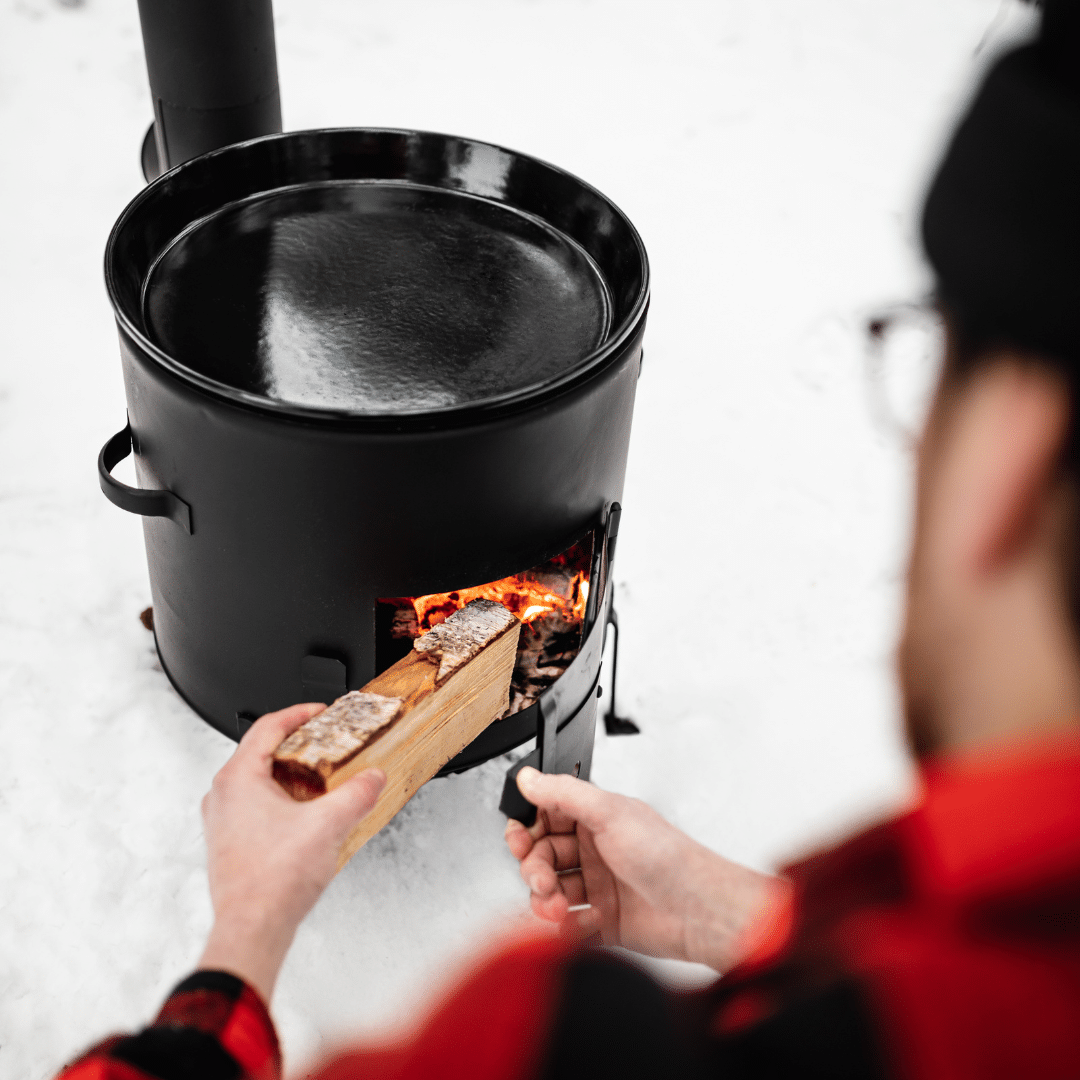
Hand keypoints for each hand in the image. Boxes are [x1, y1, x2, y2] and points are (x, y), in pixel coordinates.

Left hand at [197, 702, 385, 1000]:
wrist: (252, 929)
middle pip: (260, 752)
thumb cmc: (272, 882)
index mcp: (237, 778)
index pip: (268, 726)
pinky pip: (254, 807)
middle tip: (326, 744)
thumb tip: (372, 778)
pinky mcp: (227, 843)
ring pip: (257, 781)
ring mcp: (221, 821)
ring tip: (321, 782)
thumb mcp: (329, 825)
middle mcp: (222, 796)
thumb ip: (357, 793)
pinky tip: (306, 817)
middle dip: (298, 746)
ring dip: (290, 776)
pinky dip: (281, 801)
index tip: (319, 712)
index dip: (298, 714)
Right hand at [505, 768, 776, 972]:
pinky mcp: (602, 922)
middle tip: (542, 880)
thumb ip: (563, 793)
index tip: (518, 838)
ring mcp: (598, 886)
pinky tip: (580, 923)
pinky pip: (567, 926)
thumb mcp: (609, 813)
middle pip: (542, 857)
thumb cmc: (667, 857)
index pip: (546, 817)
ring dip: (547, 901)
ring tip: (559, 908)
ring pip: (550, 892)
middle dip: (535, 870)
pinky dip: (566, 928)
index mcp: (595, 818)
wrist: (698, 910)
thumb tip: (529, 777)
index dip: (527, 828)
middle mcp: (595, 850)